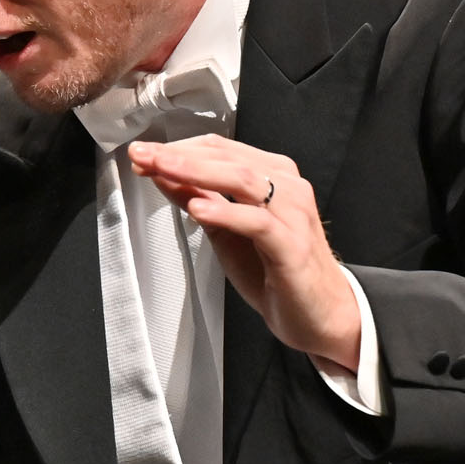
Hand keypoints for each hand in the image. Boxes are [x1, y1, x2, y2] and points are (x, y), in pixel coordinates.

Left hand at [127, 135, 361, 371]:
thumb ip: (199, 199)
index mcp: (273, 177)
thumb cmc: (277, 272)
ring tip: (162, 169)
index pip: (220, 150)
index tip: (144, 154)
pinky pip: (257, 222)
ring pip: (243, 180)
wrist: (321, 315)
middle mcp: (286, 187)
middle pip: (228, 159)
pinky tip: (198, 209)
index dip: (179, 148)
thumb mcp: (226, 232)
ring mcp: (292, 215)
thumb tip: (163, 174)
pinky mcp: (292, 246)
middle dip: (179, 155)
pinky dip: (226, 213)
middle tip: (143, 154)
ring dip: (197, 172)